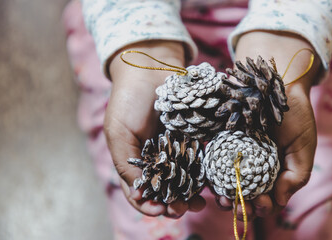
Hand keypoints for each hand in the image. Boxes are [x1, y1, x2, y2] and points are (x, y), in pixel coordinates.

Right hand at [104, 41, 205, 217]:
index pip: (143, 192)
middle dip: (176, 203)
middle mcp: (159, 158)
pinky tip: (212, 182)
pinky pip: (202, 158)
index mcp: (137, 161)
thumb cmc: (129, 101)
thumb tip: (139, 196)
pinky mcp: (196, 137)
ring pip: (187, 179)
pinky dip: (207, 173)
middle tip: (184, 209)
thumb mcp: (119, 133)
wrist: (151, 68)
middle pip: (168, 189)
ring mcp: (178, 148)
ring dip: (193, 194)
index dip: (151, 205)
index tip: (161, 210)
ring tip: (200, 203)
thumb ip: (126, 165)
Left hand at [216, 31, 320, 219]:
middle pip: (241, 193)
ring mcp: (234, 154)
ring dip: (221, 193)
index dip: (261, 207)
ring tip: (220, 196)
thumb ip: (296, 175)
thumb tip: (280, 202)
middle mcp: (251, 166)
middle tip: (234, 205)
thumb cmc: (295, 116)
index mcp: (271, 172)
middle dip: (238, 204)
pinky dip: (209, 170)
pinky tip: (209, 177)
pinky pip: (212, 158)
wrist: (276, 84)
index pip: (265, 199)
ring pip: (224, 180)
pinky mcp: (220, 139)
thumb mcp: (303, 146)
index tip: (260, 204)